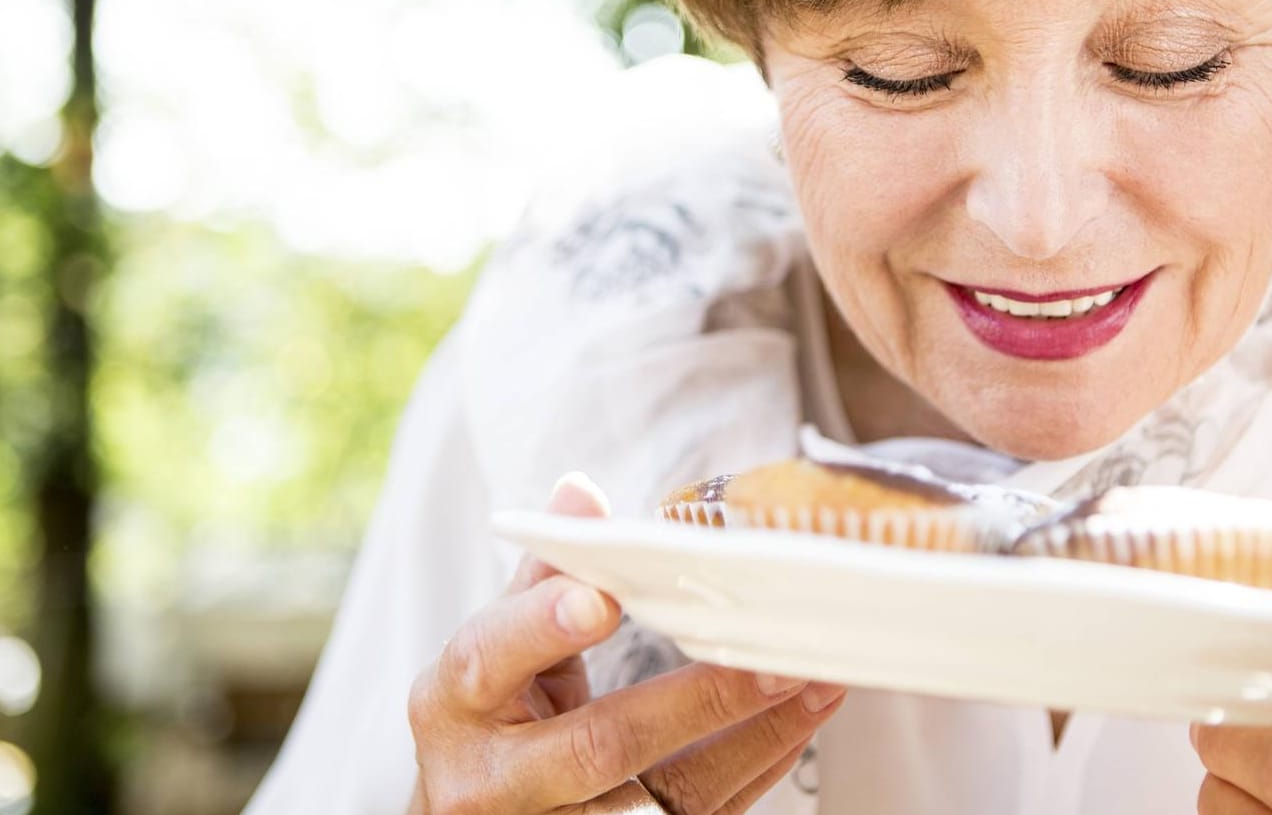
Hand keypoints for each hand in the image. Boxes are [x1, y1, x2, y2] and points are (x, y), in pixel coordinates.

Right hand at [408, 472, 845, 813]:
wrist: (460, 812)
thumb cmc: (485, 720)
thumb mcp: (491, 649)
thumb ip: (541, 578)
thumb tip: (580, 495)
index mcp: (452, 703)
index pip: (490, 659)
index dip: (544, 626)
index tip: (604, 599)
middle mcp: (489, 779)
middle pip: (599, 746)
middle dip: (695, 703)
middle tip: (770, 657)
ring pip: (664, 797)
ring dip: (751, 738)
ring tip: (813, 683)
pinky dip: (753, 767)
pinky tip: (796, 722)